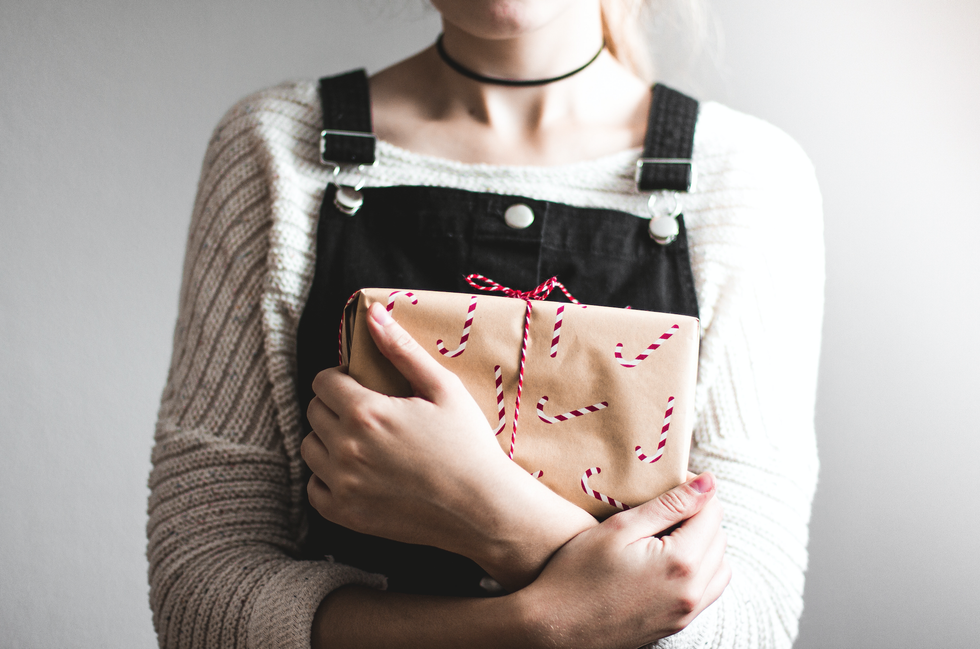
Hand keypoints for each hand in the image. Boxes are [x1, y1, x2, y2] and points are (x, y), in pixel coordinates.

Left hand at [302, 302, 596, 587]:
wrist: (482, 507)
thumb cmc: (468, 444)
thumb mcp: (443, 388)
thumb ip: (401, 349)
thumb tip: (373, 313)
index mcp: (365, 412)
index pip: (323, 382)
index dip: (341, 377)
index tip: (362, 384)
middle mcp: (346, 449)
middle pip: (314, 412)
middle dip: (334, 405)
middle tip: (367, 411)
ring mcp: (343, 485)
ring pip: (309, 449)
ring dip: (328, 439)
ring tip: (361, 440)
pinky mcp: (346, 514)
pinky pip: (314, 488)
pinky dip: (327, 477)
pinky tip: (357, 471)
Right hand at [515, 473, 730, 648]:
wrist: (555, 628)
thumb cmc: (577, 574)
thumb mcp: (620, 528)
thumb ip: (669, 505)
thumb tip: (708, 482)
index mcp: (681, 562)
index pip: (711, 512)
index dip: (695, 490)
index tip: (671, 481)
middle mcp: (692, 591)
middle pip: (719, 538)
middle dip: (700, 513)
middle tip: (666, 503)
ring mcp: (686, 613)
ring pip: (720, 566)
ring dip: (704, 542)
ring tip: (669, 531)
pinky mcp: (677, 625)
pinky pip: (709, 591)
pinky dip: (701, 569)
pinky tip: (671, 559)